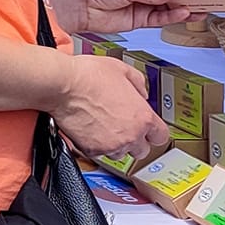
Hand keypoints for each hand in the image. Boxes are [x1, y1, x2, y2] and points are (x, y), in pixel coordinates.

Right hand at [53, 54, 169, 163]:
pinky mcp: (92, 150)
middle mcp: (130, 135)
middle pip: (143, 150)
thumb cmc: (89, 76)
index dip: (154, 131)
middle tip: (124, 126)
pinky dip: (97, 145)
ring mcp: (111, 145)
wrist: (63, 85)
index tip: (149, 129)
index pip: (161, 136)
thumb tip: (141, 93)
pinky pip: (100, 154)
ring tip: (105, 127)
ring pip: (121, 154)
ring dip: (116, 144)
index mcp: (142, 117)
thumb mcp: (122, 69)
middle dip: (136, 140)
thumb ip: (139, 84)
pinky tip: (91, 129)